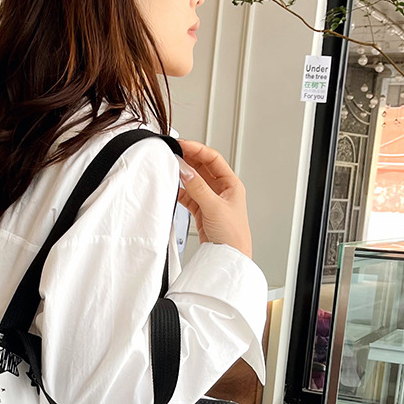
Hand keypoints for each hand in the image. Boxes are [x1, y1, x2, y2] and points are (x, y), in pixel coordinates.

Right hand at [176, 139, 252, 257]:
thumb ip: (198, 188)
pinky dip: (180, 192)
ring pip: (194, 181)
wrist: (229, 258)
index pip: (213, 159)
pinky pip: (189, 196)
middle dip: (188, 159)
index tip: (182, 145)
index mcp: (231, 184)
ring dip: (183, 175)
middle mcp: (221, 190)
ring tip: (170, 169)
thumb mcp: (215, 207)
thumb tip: (185, 170)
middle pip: (202, 168)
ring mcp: (211, 201)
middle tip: (173, 153)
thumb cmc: (233, 236)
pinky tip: (173, 188)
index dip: (197, 149)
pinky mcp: (202, 212)